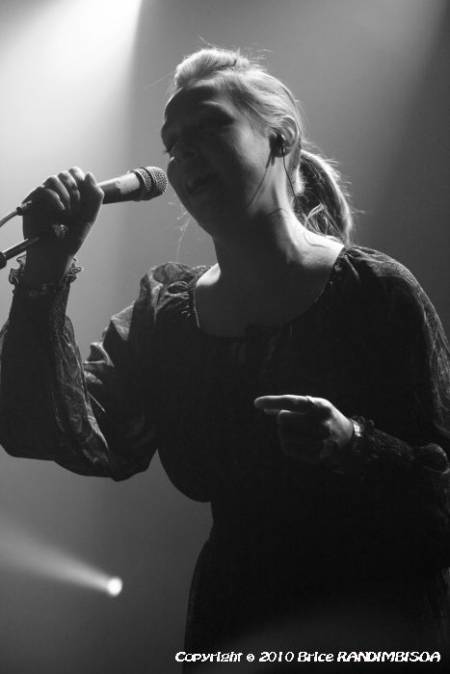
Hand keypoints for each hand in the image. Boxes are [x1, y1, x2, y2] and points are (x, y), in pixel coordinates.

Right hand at [22, 167, 103, 283]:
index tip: (85, 194)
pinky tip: (61, 210)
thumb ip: (95, 197)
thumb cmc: (71, 238)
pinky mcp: (33, 202)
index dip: (81, 178)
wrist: (56, 254)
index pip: (75, 173)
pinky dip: (55, 197)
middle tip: (77, 206)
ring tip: (69, 212)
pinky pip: (43, 189)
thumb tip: (89, 174)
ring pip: (54, 178)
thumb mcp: (89, 217)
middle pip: (65, 174)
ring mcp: (44, 197)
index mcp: (71, 194)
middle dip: (75, 187)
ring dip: (66, 193)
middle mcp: (57, 193)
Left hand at [254, 394, 353, 465]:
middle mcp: (321, 424)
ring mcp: (320, 441)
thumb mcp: (313, 405)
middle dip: (282, 418)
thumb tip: (264, 408)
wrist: (347, 439)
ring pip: (283, 435)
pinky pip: (288, 448)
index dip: (273, 401)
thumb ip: (291, 405)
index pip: (292, 402)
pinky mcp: (316, 455)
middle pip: (283, 419)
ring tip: (293, 430)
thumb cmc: (323, 417)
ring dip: (283, 431)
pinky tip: (295, 440)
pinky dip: (285, 443)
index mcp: (321, 407)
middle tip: (290, 419)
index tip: (257, 403)